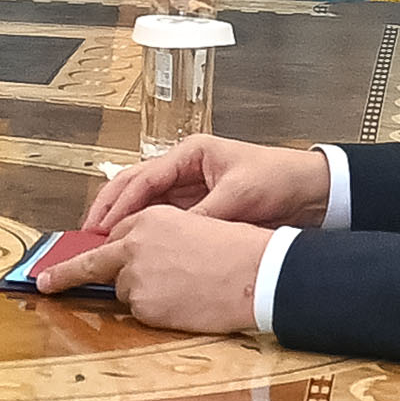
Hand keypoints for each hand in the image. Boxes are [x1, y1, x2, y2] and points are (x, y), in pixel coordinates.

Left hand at [31, 206, 272, 333]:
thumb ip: (157, 240)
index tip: (63, 260)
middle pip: (98, 263)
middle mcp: (134, 244)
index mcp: (148, 219)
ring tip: (184, 291)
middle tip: (43, 283)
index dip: (96, 251)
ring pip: (125, 290)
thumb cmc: (236, 251)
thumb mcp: (192, 228)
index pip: (113, 237)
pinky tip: (185, 305)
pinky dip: (157, 312)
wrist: (258, 274)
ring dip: (144, 294)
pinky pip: (142, 312)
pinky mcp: (144, 304)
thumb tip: (132, 259)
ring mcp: (136, 275)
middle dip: (66, 273)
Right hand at [82, 133, 331, 236]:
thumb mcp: (239, 196)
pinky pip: (163, 217)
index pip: (144, 178)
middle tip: (87, 234)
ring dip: (122, 220)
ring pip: (143, 202)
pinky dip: (144, 230)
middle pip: (133, 185)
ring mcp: (189, 187)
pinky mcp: (198, 206)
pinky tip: (131, 246)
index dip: (119, 204)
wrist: (312, 190)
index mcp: (190, 154)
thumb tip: (173, 236)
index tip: (101, 226)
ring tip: (100, 242)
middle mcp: (184, 168)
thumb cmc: (278, 180)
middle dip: (108, 208)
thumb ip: (205, 215)